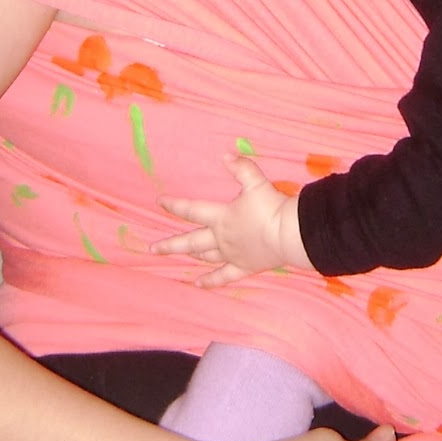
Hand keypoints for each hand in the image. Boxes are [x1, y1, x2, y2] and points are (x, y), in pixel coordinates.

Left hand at [154, 154, 310, 285]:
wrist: (289, 234)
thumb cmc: (271, 208)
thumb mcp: (256, 182)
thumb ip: (241, 168)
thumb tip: (225, 155)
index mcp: (221, 218)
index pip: (191, 210)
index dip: (174, 205)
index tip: (159, 202)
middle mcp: (221, 238)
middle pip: (190, 242)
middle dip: (170, 244)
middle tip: (153, 248)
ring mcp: (231, 255)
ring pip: (206, 257)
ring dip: (192, 256)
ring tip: (181, 257)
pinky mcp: (244, 267)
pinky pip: (224, 277)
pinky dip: (210, 281)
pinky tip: (199, 285)